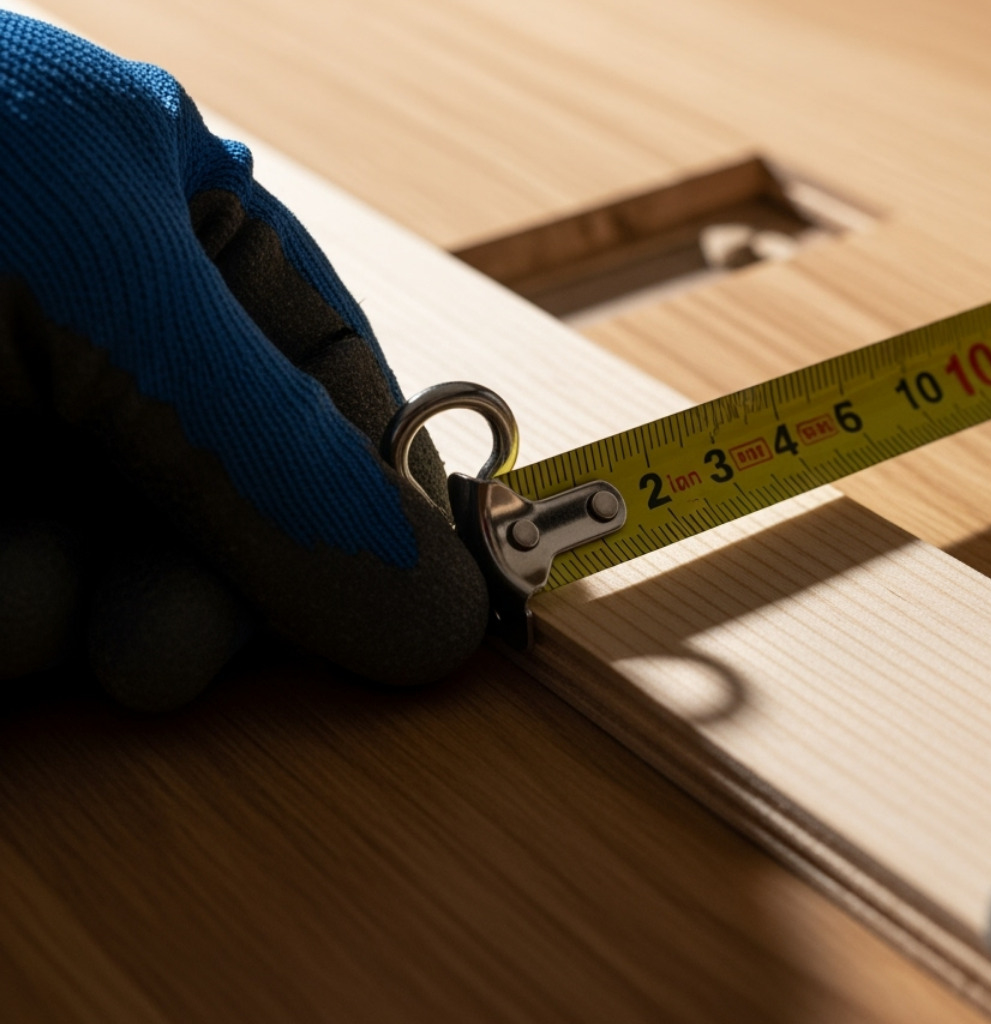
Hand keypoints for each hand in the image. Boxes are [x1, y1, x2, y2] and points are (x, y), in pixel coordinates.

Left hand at [0, 13, 487, 708]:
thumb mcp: (109, 291)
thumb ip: (280, 463)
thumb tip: (446, 621)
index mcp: (168, 215)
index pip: (328, 388)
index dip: (370, 507)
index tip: (401, 623)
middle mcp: (91, 319)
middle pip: (219, 497)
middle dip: (197, 587)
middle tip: (161, 657)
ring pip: (94, 565)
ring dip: (59, 614)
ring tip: (2, 606)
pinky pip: (3, 598)